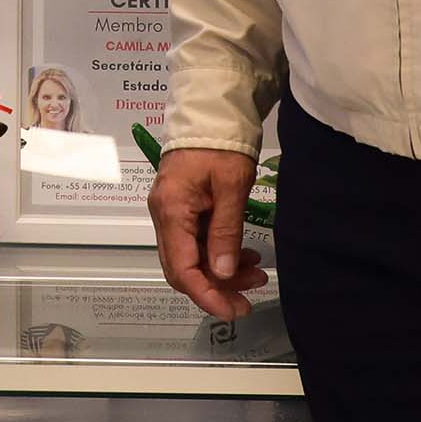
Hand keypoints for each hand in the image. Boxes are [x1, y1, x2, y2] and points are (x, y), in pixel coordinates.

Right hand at [149, 148, 268, 319]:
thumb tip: (221, 273)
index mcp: (171, 210)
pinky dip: (219, 253)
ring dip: (221, 272)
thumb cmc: (221, 143)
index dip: (206, 295)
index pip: (182, 269)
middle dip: (216, 288)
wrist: (212, 112)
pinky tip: (244, 254)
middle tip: (250, 296)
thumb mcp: (231, 186)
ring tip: (256, 272)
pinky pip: (196, 242)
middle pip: (182, 268)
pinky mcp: (181, 208)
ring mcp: (171, 212)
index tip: (232, 310)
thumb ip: (225, 231)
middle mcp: (163, 215)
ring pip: (190, 258)